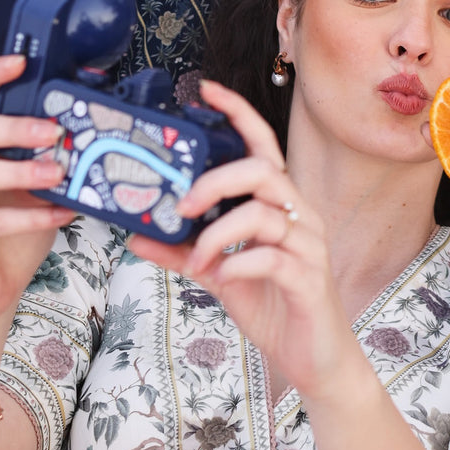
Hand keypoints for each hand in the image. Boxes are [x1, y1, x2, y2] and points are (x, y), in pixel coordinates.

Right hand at [0, 57, 74, 324]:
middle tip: (52, 132)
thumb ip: (49, 157)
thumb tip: (89, 129)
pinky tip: (60, 214)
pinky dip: (28, 216)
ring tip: (59, 174)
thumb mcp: (37, 186)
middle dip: (12, 126)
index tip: (22, 62)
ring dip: (20, 171)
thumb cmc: (16, 231)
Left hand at [128, 82, 366, 401]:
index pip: (263, 146)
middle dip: (216, 181)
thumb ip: (184, 253)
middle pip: (263, 172)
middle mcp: (300, 216)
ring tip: (196, 260)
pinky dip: (237, 264)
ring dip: (217, 235)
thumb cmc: (273, 306)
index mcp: (280, 206)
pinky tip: (222, 278)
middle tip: (182, 207)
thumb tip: (136, 237)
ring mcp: (308, 246)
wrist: (313, 358)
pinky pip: (271, 258)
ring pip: (263, 215)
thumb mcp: (220, 276)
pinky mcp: (309, 279)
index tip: (206, 91)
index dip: (238, 115)